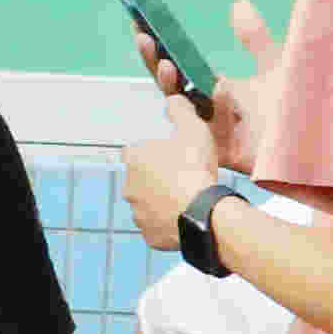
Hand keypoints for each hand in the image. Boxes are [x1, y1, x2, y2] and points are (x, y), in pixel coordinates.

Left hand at [117, 54, 229, 247]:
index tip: (173, 156)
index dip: (156, 152)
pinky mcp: (149, 235)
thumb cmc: (195, 169)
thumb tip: (174, 98)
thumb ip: (181, 110)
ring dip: (164, 200)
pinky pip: (158, 226)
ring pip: (149, 203)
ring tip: (189, 198)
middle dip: (159, 177)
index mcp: (134, 159)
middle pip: (143, 178)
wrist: (204, 213)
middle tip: (185, 177)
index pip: (138, 151)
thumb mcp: (192, 129)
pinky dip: (169, 222)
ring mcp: (137, 213)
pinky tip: (187, 216)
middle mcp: (129, 186)